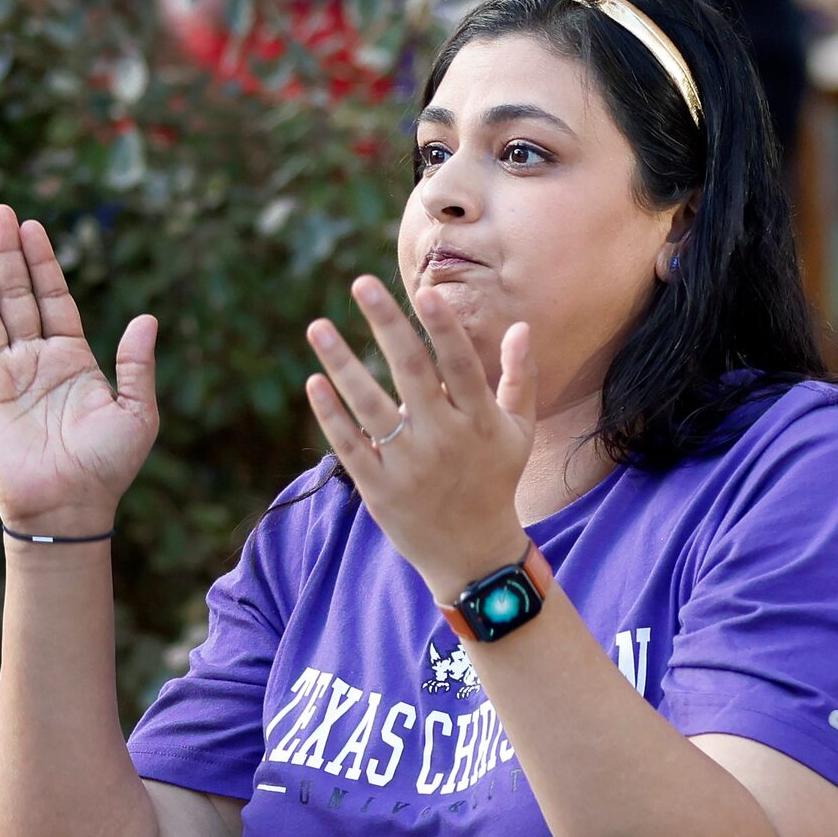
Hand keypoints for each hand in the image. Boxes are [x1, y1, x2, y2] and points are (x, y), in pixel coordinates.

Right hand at [0, 205, 156, 536]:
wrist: (71, 506)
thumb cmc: (108, 465)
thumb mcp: (136, 411)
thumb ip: (136, 364)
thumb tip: (147, 319)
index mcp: (72, 359)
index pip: (54, 298)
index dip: (44, 263)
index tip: (35, 227)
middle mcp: (35, 360)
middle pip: (16, 295)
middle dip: (8, 254)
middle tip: (0, 211)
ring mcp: (4, 376)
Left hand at [302, 276, 536, 601]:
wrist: (472, 553)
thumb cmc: (496, 481)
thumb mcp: (519, 431)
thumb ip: (519, 378)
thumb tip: (522, 327)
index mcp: (480, 421)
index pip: (460, 365)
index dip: (443, 328)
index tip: (424, 290)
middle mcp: (444, 439)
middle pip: (410, 372)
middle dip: (385, 324)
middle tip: (361, 283)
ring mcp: (408, 465)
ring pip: (369, 405)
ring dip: (341, 363)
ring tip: (317, 326)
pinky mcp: (378, 488)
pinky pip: (349, 444)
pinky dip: (331, 414)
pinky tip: (315, 381)